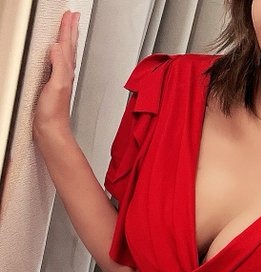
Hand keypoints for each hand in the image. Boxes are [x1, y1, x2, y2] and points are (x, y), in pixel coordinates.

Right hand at [33, 10, 79, 136]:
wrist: (52, 132)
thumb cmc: (53, 114)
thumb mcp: (55, 86)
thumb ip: (58, 66)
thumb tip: (57, 47)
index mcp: (65, 71)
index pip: (66, 45)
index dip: (67, 29)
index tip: (70, 15)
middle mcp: (65, 74)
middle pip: (69, 47)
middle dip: (71, 30)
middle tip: (73, 16)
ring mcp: (60, 80)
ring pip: (66, 54)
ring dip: (68, 40)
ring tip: (69, 29)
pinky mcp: (54, 86)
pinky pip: (60, 63)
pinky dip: (60, 54)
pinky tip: (58, 55)